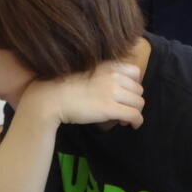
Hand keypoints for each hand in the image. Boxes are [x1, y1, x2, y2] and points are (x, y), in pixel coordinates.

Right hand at [22, 61, 144, 128]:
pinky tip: (130, 125)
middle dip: (134, 100)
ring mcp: (112, 92)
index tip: (126, 94)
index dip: (134, 84)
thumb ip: (102, 76)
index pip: (135, 71)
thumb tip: (114, 89)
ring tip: (124, 119)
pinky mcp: (111, 108)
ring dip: (135, 111)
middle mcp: (112, 76)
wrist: (52, 98)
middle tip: (124, 109)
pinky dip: (137, 122)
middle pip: (138, 89)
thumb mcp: (86, 74)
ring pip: (139, 103)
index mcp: (107, 66)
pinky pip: (135, 115)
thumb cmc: (63, 87)